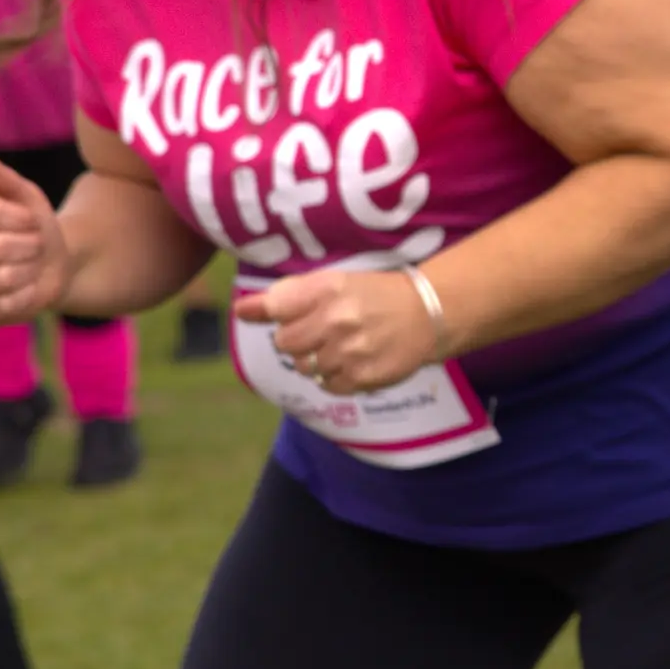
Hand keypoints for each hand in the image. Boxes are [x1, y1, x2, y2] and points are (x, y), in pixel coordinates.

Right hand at [0, 155, 71, 323]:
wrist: (51, 263)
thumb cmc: (34, 226)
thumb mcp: (27, 197)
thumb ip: (3, 179)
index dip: (21, 218)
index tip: (33, 220)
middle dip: (29, 246)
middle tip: (38, 245)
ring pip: (0, 278)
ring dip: (30, 270)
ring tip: (34, 265)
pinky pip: (2, 306)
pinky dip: (26, 295)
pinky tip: (30, 287)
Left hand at [243, 268, 445, 396]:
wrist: (428, 314)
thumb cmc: (373, 295)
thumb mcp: (333, 282)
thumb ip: (286, 296)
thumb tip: (241, 310)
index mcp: (327, 289)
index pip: (275, 308)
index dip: (276, 314)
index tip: (289, 316)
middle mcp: (336, 320)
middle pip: (284, 343)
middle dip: (298, 339)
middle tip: (323, 330)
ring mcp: (349, 351)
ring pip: (305, 367)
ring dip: (318, 359)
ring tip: (343, 345)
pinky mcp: (362, 377)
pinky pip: (327, 386)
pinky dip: (335, 377)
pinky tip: (354, 360)